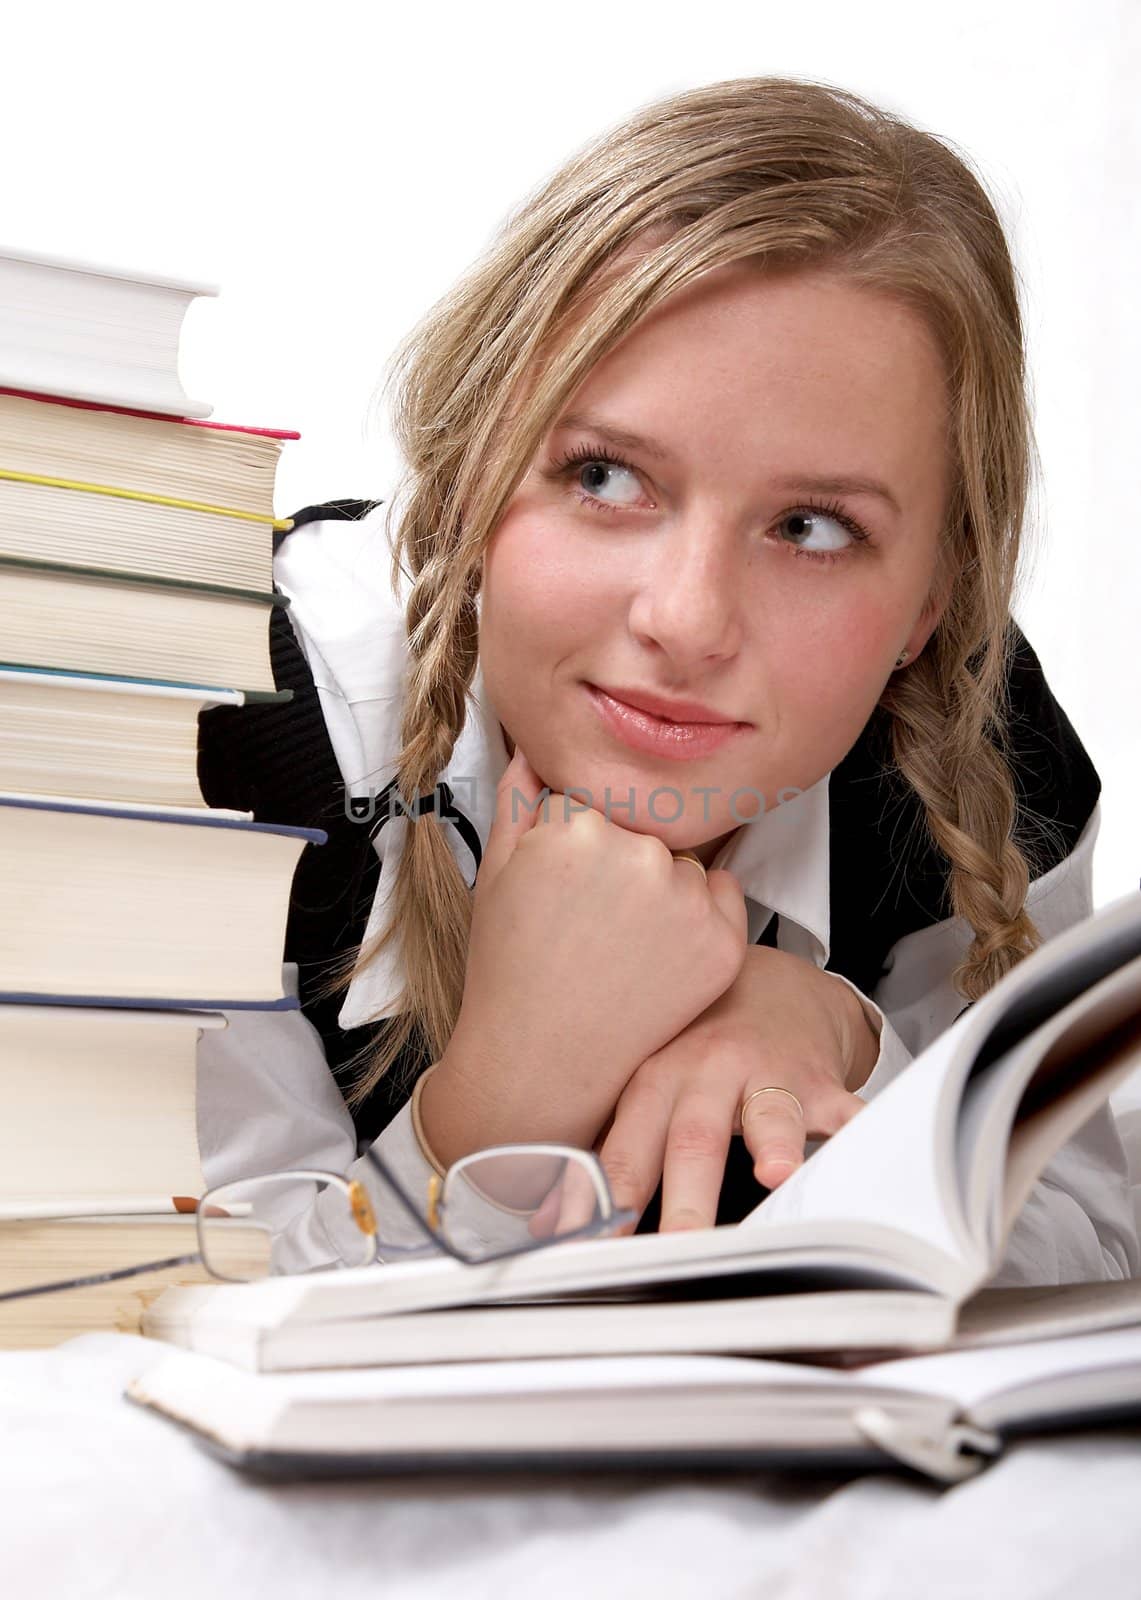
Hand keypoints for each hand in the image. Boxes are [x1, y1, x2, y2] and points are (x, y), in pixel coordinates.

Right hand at [420, 746, 748, 1165]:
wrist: (540, 1062)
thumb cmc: (512, 970)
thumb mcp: (496, 871)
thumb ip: (520, 795)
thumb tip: (539, 744)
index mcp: (576, 827)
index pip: (592, 799)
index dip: (574, 842)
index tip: (562, 885)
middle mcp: (638, 854)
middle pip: (642, 826)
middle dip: (622, 858)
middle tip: (591, 919)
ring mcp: (686, 900)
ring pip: (683, 859)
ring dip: (664, 885)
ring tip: (620, 942)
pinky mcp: (724, 943)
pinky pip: (724, 894)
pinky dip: (701, 914)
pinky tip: (657, 953)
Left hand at [581, 944, 879, 1232]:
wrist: (771, 982)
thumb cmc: (699, 1042)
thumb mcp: (647, 1074)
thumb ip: (613, 1144)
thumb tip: (549, 1220)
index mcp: (657, 1078)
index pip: (622, 1149)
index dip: (601, 1199)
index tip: (582, 1243)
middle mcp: (710, 1072)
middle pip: (693, 1139)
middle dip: (684, 1199)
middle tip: (674, 1246)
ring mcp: (769, 1074)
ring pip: (770, 1115)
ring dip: (772, 1143)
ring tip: (773, 1171)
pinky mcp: (822, 1081)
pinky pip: (847, 1111)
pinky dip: (859, 1138)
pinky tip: (865, 1160)